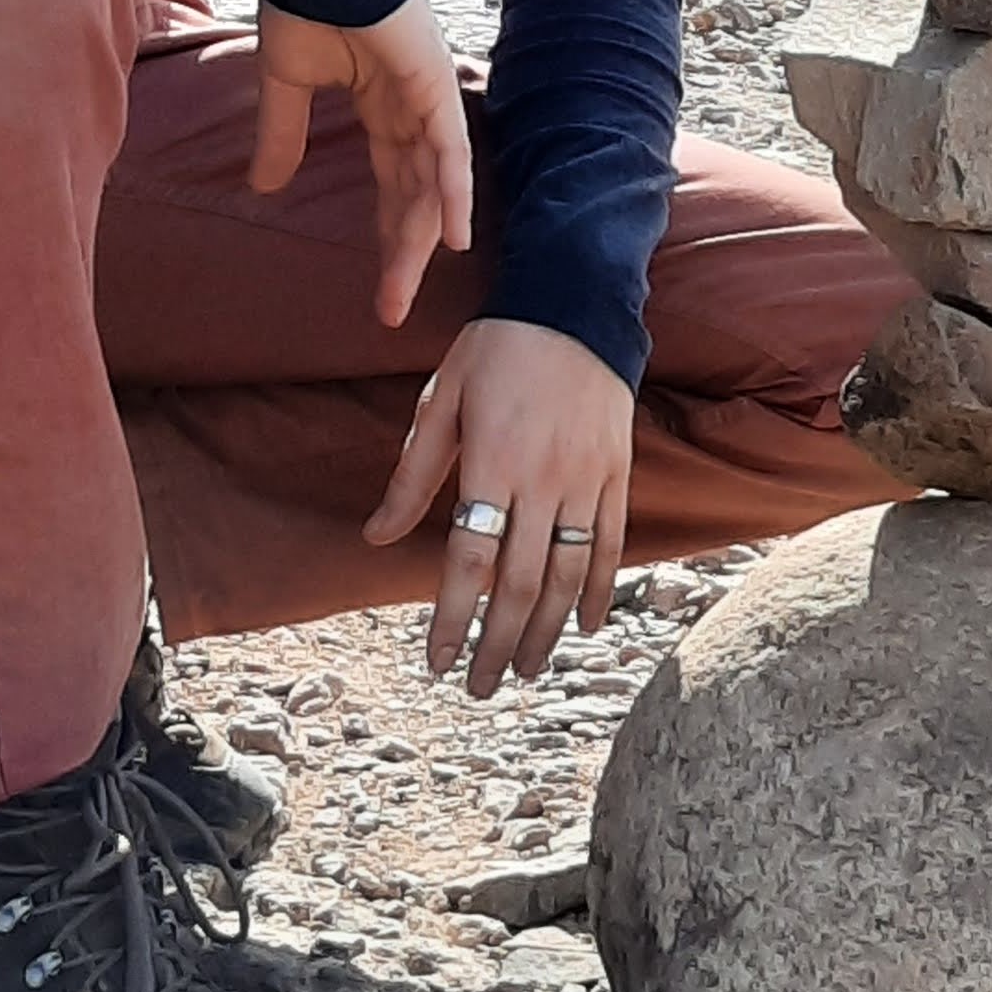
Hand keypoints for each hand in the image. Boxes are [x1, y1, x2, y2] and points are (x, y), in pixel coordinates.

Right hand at [248, 0, 471, 327]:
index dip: (386, 235)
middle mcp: (411, 108)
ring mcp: (428, 98)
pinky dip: (451, 193)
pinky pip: (448, 150)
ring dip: (421, 239)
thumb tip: (264, 188)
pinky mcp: (434, 86)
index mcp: (381, 104)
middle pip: (414, 196)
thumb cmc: (303, 1)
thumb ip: (283, 135)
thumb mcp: (286, 83)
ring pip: (431, 185)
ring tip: (404, 291)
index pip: (392, 184)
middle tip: (390, 310)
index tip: (376, 288)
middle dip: (403, 254)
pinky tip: (450, 237)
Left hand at [364, 318, 634, 694]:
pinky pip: (610, 545)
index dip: (451, 616)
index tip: (434, 659)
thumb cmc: (496, 351)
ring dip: (545, 632)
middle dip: (497, 643)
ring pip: (567, 575)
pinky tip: (582, 627)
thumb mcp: (443, 400)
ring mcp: (588, 478)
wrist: (574, 304)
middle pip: (520, 582)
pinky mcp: (618, 473)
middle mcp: (544, 478)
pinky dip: (598, 592)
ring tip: (524, 671)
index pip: (469, 558)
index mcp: (493, 460)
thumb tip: (373, 537)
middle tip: (477, 687)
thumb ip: (412, 474)